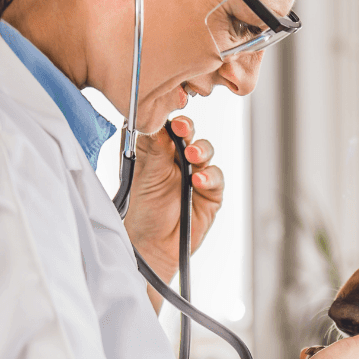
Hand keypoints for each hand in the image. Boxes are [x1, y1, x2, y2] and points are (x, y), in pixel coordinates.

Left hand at [122, 116, 222, 282]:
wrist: (152, 246)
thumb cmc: (142, 212)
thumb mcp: (144, 175)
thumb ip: (153, 148)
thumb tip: (156, 120)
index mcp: (157, 152)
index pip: (166, 126)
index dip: (169, 117)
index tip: (168, 111)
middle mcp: (177, 160)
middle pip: (188, 134)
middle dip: (187, 129)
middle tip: (181, 128)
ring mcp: (196, 175)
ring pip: (205, 151)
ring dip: (200, 151)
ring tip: (192, 156)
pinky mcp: (211, 193)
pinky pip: (216, 177)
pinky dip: (209, 177)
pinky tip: (198, 181)